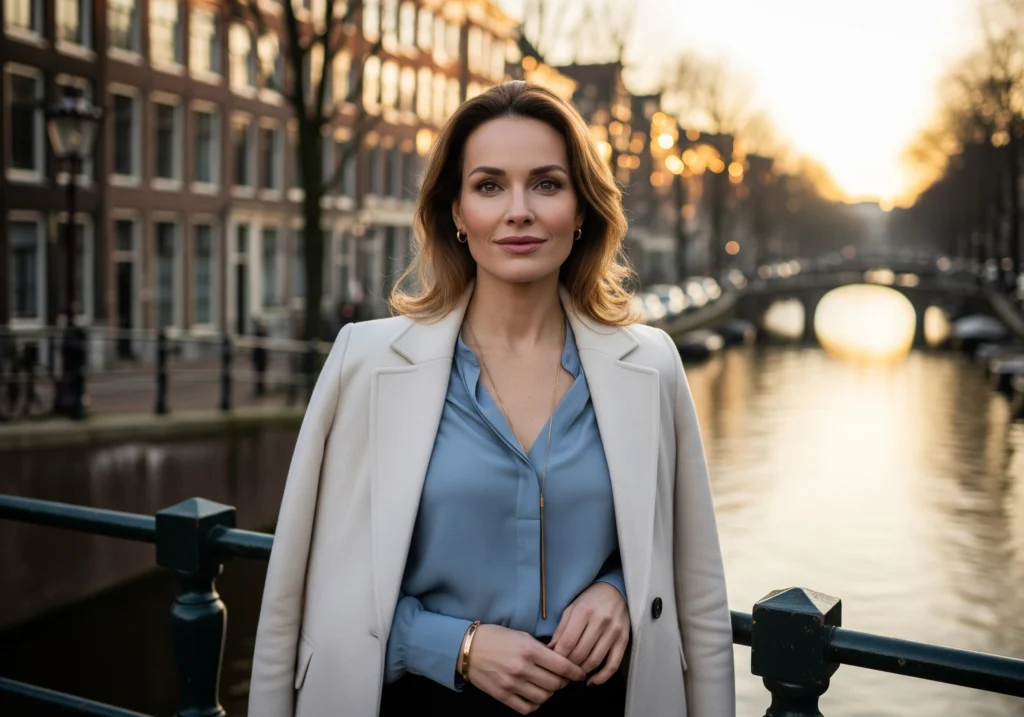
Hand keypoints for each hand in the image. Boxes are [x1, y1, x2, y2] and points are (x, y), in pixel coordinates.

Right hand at [466, 624, 586, 714]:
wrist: (467, 648)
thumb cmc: (495, 637)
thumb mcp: (520, 635)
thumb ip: (540, 648)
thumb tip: (560, 659)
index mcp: (529, 649)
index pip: (562, 665)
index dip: (575, 672)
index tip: (580, 673)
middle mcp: (522, 668)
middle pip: (555, 683)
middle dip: (563, 682)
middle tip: (562, 678)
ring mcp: (512, 684)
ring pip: (543, 697)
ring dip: (550, 692)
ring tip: (547, 685)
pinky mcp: (503, 695)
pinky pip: (527, 707)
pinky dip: (535, 704)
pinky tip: (534, 694)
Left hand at [548, 582, 629, 685]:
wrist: (616, 590)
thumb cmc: (590, 599)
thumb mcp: (572, 608)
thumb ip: (561, 628)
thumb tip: (550, 649)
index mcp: (584, 611)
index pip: (567, 642)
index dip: (557, 657)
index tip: (552, 663)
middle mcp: (600, 621)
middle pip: (580, 654)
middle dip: (568, 666)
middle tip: (561, 671)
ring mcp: (613, 632)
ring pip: (594, 661)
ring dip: (582, 672)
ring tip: (574, 674)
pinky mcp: (623, 640)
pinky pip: (613, 664)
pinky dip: (602, 677)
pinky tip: (591, 681)